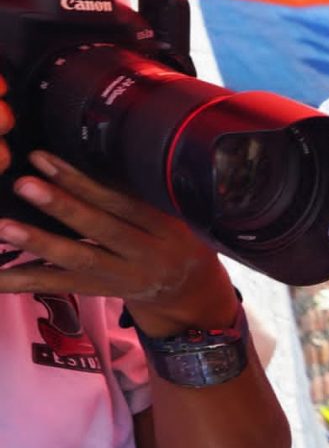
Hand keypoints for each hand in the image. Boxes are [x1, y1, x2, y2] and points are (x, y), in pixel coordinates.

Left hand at [0, 119, 243, 334]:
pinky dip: (22, 281)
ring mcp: (123, 278)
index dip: (82, 181)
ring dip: (39, 243)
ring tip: (4, 228)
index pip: (121, 203)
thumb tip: (81, 155)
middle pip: (101, 231)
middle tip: (24, 185)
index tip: (43, 158)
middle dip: (62, 207)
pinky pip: (59, 285)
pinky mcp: (100, 292)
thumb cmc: (173, 238)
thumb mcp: (171, 214)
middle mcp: (146, 256)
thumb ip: (135, 193)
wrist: (190, 291)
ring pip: (79, 261)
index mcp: (165, 229)